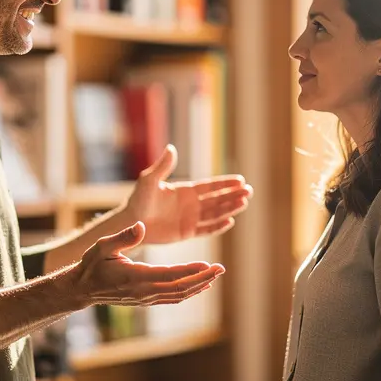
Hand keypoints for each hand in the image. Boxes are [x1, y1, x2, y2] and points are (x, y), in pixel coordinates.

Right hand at [69, 221, 223, 307]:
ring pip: (178, 295)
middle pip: (180, 288)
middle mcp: (144, 291)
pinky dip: (188, 292)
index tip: (208, 265)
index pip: (170, 275)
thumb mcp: (102, 246)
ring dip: (199, 286)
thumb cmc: (92, 264)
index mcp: (135, 277)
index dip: (190, 271)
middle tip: (220, 269)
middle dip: (202, 279)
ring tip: (215, 275)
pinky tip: (199, 286)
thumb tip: (141, 226)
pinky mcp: (146, 300)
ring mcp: (146, 298)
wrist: (83, 288)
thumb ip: (123, 237)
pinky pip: (172, 298)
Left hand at [124, 144, 252, 244]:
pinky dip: (217, 226)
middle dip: (233, 195)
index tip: (241, 180)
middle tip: (249, 191)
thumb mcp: (150, 180)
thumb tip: (172, 148)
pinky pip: (206, 229)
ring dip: (229, 208)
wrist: (131, 222)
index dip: (225, 183)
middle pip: (217, 199)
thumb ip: (162, 166)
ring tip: (244, 204)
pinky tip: (229, 222)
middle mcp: (191, 204)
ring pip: (215, 213)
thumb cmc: (138, 199)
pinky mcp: (186, 232)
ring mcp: (190, 218)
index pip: (210, 186)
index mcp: (185, 191)